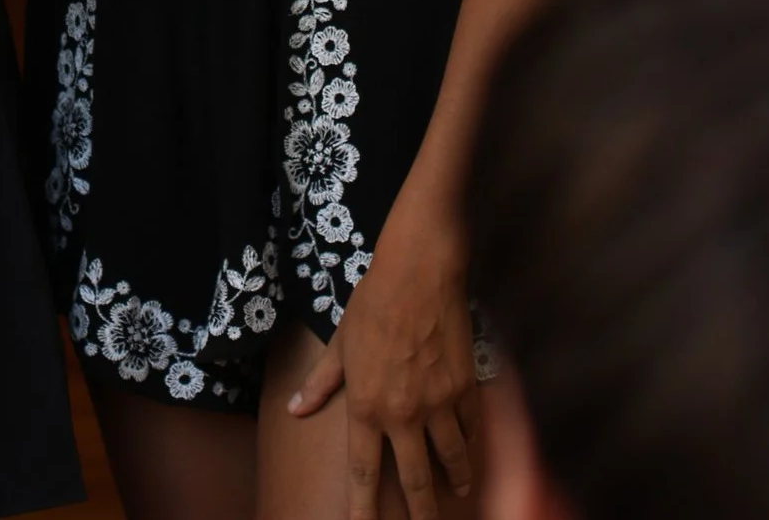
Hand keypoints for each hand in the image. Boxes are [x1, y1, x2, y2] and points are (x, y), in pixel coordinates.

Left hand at [288, 209, 478, 518]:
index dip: (363, 509)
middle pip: (416, 482)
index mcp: (366, 407)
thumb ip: (321, 383)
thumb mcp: (340, 343)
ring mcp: (438, 405)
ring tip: (461, 493)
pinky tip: (473, 450)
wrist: (418, 273)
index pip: (363, 473)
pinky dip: (473, 443)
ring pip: (452, 462)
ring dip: (456, 482)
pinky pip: (472, 429)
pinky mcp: (465, 389)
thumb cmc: (373, 303)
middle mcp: (403, 415)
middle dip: (422, 515)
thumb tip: (295, 409)